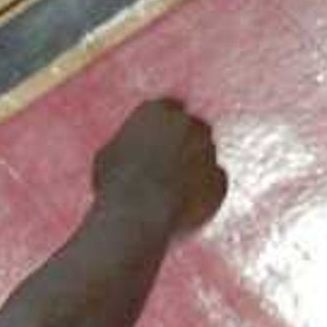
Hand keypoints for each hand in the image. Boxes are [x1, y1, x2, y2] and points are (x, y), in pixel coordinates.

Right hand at [91, 97, 225, 238]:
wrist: (137, 216)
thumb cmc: (115, 186)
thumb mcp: (107, 156)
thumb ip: (127, 143)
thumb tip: (129, 146)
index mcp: (156, 111)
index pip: (165, 109)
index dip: (159, 129)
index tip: (154, 143)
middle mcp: (188, 123)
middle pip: (192, 129)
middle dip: (182, 145)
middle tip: (164, 169)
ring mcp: (209, 150)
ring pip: (204, 156)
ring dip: (191, 169)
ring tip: (166, 195)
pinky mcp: (219, 179)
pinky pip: (212, 184)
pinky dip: (201, 194)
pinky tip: (180, 208)